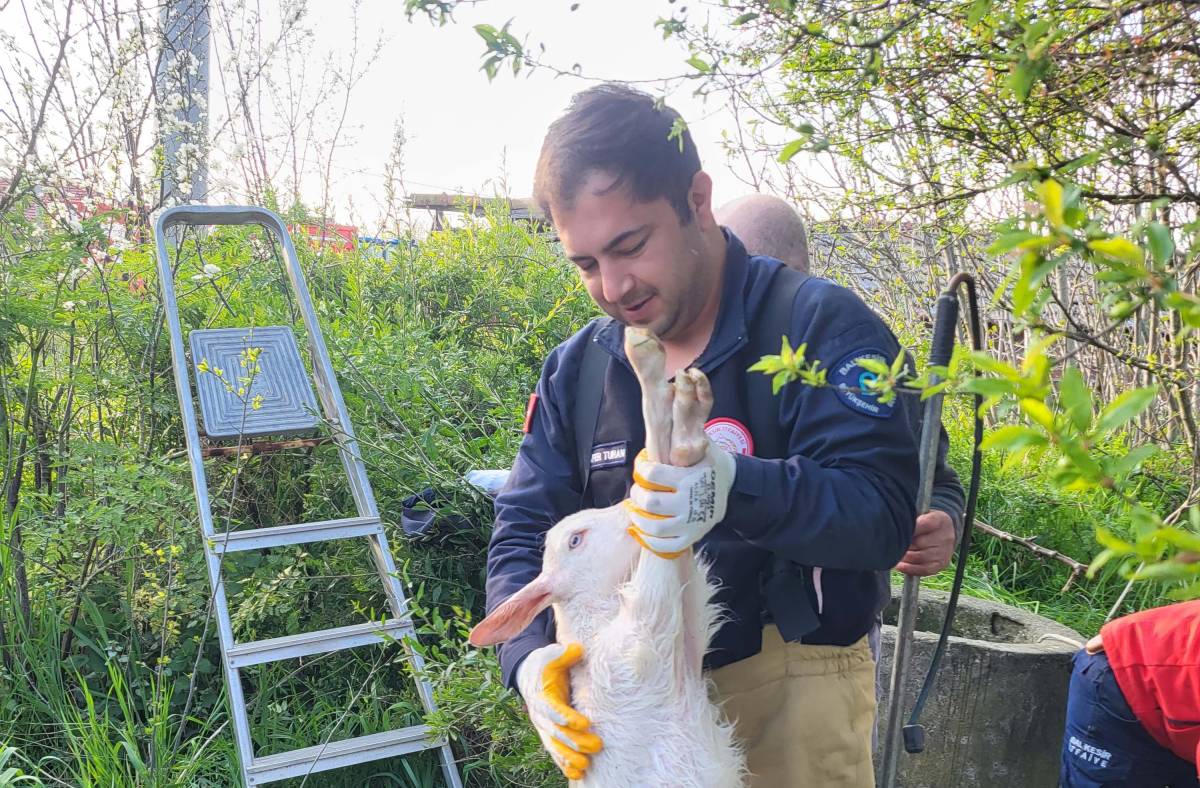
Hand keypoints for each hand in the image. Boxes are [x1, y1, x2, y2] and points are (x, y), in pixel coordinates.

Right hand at [516, 642, 602, 780]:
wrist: (528, 676)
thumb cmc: (544, 664)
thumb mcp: (551, 654)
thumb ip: (564, 654)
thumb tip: (577, 650)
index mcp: (542, 695)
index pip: (554, 709)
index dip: (567, 717)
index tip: (584, 723)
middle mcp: (540, 715)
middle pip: (557, 732)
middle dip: (576, 741)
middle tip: (597, 745)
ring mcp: (544, 727)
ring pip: (555, 746)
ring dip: (570, 757)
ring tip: (586, 766)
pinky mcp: (549, 734)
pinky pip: (555, 752)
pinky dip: (565, 764)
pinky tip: (578, 775)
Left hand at [625, 442, 735, 558]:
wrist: (732, 485)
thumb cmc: (709, 463)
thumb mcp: (702, 445)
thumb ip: (684, 439)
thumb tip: (662, 434)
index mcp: (690, 478)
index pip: (652, 475)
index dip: (641, 469)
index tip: (641, 466)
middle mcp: (690, 503)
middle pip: (650, 503)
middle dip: (637, 494)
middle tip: (637, 489)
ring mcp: (691, 524)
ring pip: (655, 527)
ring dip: (638, 518)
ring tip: (634, 509)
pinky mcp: (692, 537)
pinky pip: (665, 547)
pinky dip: (649, 541)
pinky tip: (641, 529)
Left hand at [895, 510, 955, 576]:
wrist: (943, 532)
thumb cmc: (925, 521)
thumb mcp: (921, 513)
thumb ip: (910, 518)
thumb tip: (894, 524)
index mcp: (940, 520)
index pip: (924, 524)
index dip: (909, 528)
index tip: (895, 530)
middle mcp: (945, 537)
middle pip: (918, 543)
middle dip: (903, 544)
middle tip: (892, 543)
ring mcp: (944, 552)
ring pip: (918, 557)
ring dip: (904, 556)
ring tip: (894, 553)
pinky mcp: (940, 564)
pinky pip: (923, 569)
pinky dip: (909, 568)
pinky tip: (900, 565)